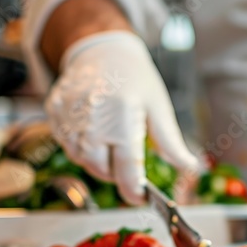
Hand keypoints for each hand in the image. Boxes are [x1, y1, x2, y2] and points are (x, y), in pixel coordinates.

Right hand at [45, 31, 201, 204]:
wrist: (102, 48)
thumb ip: (171, 143)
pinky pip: (66, 144)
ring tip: (109, 137)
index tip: (140, 197)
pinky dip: (80, 145)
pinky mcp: (54, 113)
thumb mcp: (158, 108)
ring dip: (97, 159)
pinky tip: (93, 127)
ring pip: (81, 160)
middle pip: (101, 171)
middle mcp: (91, 122)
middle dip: (115, 172)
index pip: (126, 171)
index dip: (134, 191)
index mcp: (122, 120)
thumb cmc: (135, 78)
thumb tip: (192, 169)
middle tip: (125, 155)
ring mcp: (68, 117)